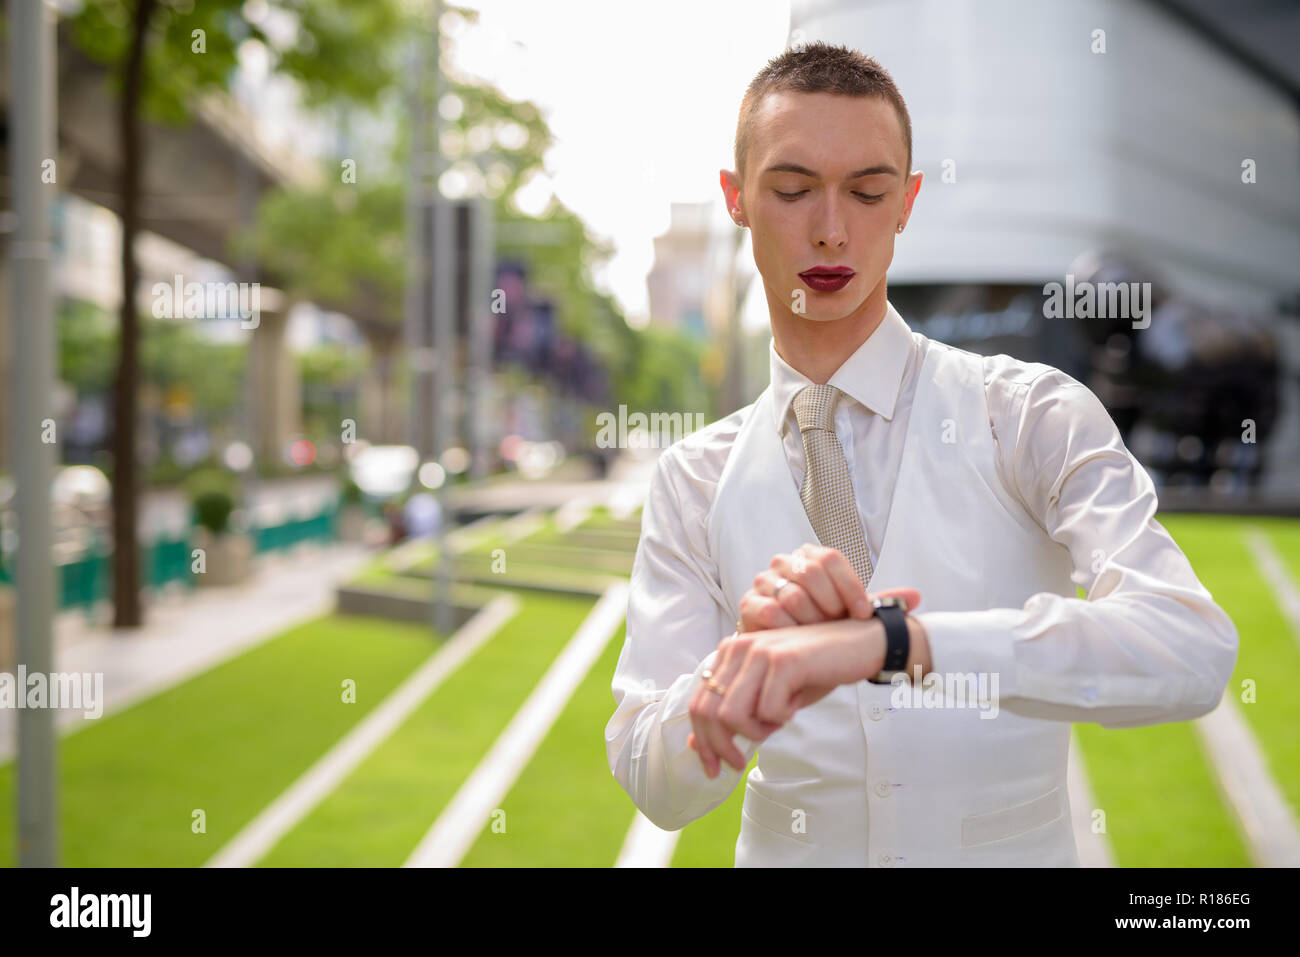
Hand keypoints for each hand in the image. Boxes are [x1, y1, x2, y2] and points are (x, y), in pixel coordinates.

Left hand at [689, 544, 921, 776]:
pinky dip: (781, 718)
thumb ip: (736, 712)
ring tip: (777, 723)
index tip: (713, 767)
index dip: (702, 740)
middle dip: (720, 747)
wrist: (860, 644)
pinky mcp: (783, 661)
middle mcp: (738, 647)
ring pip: (732, 714)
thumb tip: (696, 744)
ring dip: (754, 731)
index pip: (699, 702)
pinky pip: (768, 710)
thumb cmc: (815, 671)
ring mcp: (759, 651)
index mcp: (730, 652)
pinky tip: (795, 704)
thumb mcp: (769, 693)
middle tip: (738, 763)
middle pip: (709, 711)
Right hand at [738, 543, 920, 631]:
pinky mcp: (748, 605)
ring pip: (792, 595)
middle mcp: (784, 563)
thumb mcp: (851, 616)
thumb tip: (917, 596)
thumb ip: (880, 605)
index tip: (861, 614)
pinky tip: (799, 642)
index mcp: (810, 557)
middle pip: (810, 572)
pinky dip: (790, 631)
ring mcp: (763, 583)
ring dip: (812, 622)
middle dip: (830, 606)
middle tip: (837, 627)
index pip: (830, 558)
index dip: (850, 587)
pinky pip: (771, 612)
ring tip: (819, 638)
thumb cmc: (821, 631)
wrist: (786, 656)